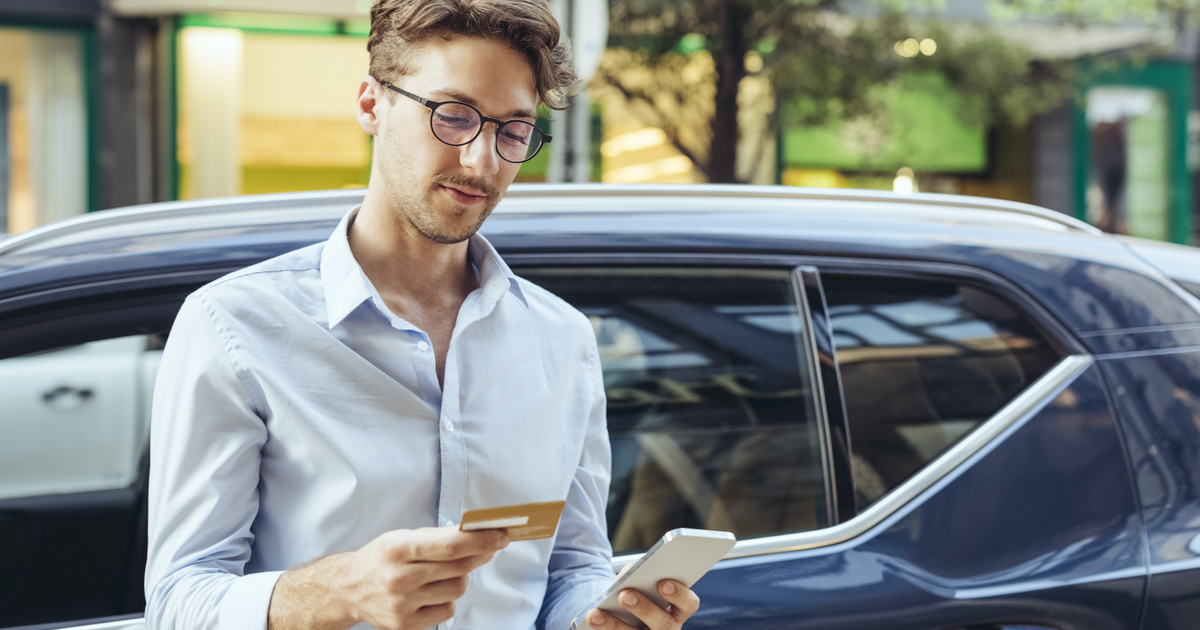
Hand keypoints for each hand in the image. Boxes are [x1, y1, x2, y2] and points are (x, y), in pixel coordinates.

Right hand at [268, 525, 508, 629]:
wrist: (348, 589)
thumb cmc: (381, 559)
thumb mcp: (401, 537)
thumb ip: (437, 537)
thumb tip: (478, 535)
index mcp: (396, 549)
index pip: (450, 546)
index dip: (481, 540)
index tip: (502, 535)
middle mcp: (398, 578)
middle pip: (458, 567)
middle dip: (481, 553)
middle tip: (492, 544)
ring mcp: (402, 605)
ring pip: (457, 588)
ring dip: (461, 576)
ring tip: (446, 570)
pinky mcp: (405, 625)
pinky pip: (447, 609)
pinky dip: (447, 598)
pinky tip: (432, 590)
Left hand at [583, 580, 699, 629]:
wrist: (620, 610)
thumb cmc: (637, 588)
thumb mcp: (640, 579)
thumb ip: (640, 573)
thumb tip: (632, 573)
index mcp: (678, 609)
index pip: (689, 603)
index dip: (679, 594)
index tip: (663, 583)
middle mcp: (669, 628)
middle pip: (663, 624)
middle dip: (644, 609)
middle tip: (625, 594)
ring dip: (614, 625)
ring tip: (595, 614)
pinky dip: (603, 629)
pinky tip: (589, 619)